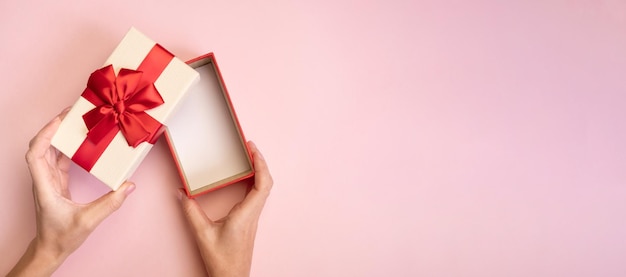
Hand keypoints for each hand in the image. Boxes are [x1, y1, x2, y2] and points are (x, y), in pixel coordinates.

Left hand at [8, 109, 135, 276]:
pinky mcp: (56, 184)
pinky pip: (59, 160)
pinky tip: (81, 144)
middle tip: (71, 114)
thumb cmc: (62, 237)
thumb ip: (110, 203)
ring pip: (50, 152)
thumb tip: (128, 185)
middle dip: (54, 128)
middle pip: (42, 146)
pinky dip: (68, 149)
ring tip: (76, 124)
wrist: (51, 249)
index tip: (59, 121)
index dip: (45, 134)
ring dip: (60, 137)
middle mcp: (43, 180)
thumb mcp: (89, 220)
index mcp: (45, 186)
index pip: (36, 153)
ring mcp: (49, 181)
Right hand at [179, 141, 272, 276]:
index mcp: (246, 213)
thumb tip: (181, 193)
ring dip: (259, 171)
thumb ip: (191, 211)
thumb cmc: (222, 260)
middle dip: (261, 162)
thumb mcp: (202, 234)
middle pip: (266, 183)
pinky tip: (245, 178)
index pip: (262, 184)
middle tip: (250, 147)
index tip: (253, 149)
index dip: (261, 164)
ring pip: (264, 189)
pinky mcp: (249, 220)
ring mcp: (253, 217)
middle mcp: (253, 213)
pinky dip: (254, 182)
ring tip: (249, 158)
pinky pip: (257, 196)